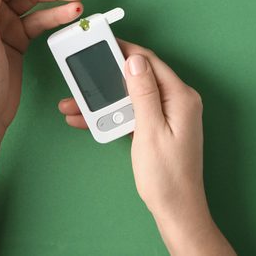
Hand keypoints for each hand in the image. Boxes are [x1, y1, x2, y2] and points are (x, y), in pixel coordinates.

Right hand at [58, 40, 233, 254]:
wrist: (176, 210)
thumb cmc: (166, 176)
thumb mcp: (150, 130)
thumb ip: (143, 92)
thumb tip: (135, 59)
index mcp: (181, 97)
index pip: (149, 62)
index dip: (124, 51)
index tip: (101, 44)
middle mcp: (178, 101)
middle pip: (137, 78)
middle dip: (106, 79)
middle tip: (81, 76)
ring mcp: (169, 115)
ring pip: (130, 97)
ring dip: (103, 101)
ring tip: (74, 105)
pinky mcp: (160, 127)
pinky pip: (133, 113)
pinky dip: (113, 114)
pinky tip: (88, 119)